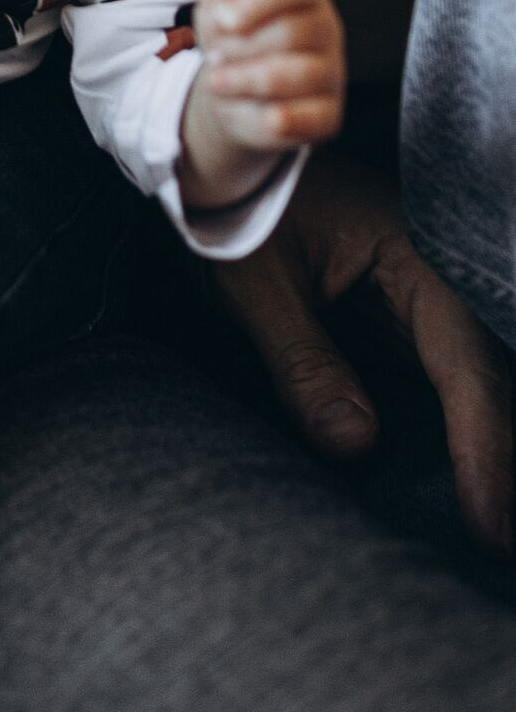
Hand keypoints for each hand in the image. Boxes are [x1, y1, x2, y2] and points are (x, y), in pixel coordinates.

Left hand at [181, 0, 344, 211]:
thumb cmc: (231, 39)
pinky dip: (290, 119)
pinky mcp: (328, 112)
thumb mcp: (216, 7)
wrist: (233, 91)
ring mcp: (331, 71)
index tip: (222, 19)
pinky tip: (269, 118)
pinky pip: (315, 116)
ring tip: (217, 81)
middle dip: (239, 46)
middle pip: (290, 32)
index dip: (257, 0)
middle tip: (214, 55)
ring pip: (299, 74)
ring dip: (247, 79)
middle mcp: (325, 27)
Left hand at [213, 150, 513, 554]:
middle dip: (506, 465)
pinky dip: (458, 431)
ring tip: (492, 530)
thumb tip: (356, 445)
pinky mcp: (410, 320)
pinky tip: (464, 490)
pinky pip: (448, 381)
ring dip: (489, 450)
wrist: (224, 164)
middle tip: (501, 547)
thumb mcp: (254, 280)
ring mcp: (429, 298)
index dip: (484, 449)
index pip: (465, 364)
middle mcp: (441, 274)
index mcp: (415, 251)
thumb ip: (301, 359)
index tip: (488, 524)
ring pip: (477, 384)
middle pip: (492, 379)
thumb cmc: (239, 213)